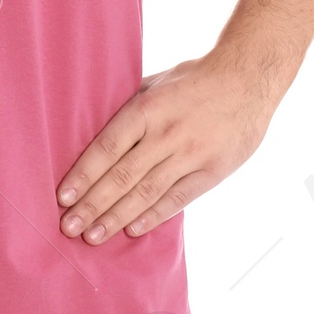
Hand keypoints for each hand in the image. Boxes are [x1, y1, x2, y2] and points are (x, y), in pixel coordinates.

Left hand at [56, 52, 279, 243]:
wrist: (250, 76)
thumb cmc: (195, 79)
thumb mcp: (156, 83)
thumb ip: (129, 109)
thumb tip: (92, 131)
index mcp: (147, 108)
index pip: (106, 148)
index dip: (83, 175)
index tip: (62, 198)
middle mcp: (167, 133)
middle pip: (122, 176)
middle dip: (92, 205)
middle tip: (69, 227)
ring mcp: (192, 153)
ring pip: (147, 192)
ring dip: (117, 217)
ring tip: (94, 237)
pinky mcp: (214, 169)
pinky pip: (179, 198)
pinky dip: (154, 216)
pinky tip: (133, 230)